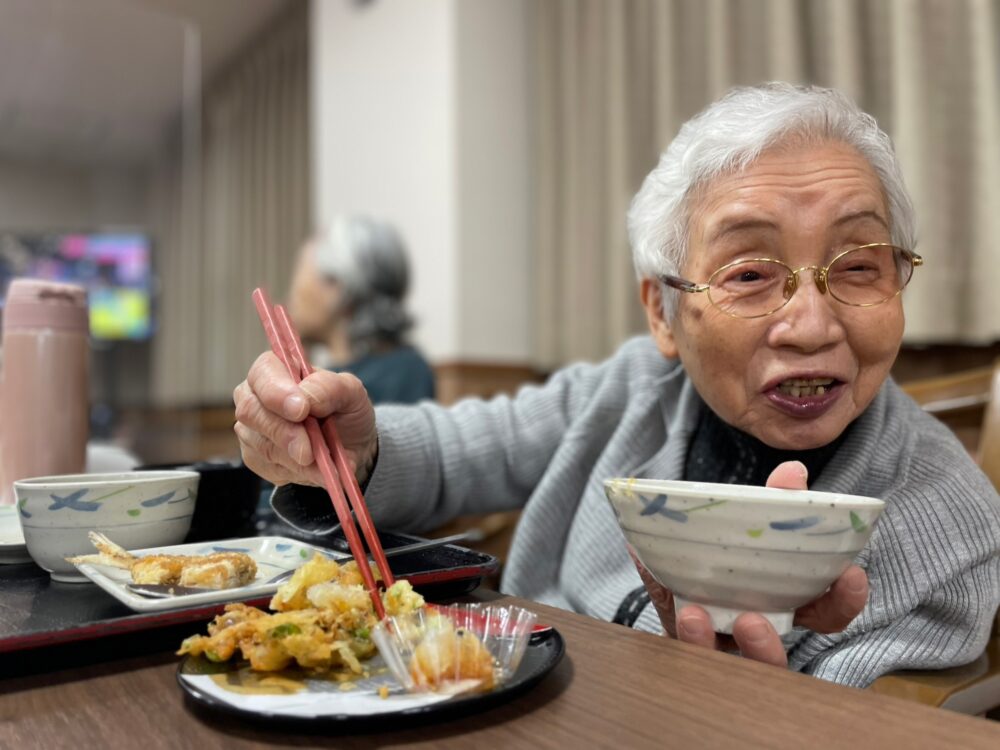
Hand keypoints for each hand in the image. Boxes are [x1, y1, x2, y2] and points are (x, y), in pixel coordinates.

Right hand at [233, 352, 378, 486]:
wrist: (352, 447)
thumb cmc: (346, 412)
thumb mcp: (351, 393)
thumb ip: (330, 387)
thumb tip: (306, 397)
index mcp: (278, 369)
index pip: (263, 373)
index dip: (277, 392)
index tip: (301, 410)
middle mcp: (256, 396)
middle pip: (252, 411)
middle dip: (284, 432)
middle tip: (309, 450)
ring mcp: (252, 427)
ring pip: (260, 443)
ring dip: (294, 458)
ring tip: (322, 461)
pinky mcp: (254, 456)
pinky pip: (266, 466)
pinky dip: (295, 472)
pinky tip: (314, 469)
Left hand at [631, 460, 869, 666]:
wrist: (684, 562)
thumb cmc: (736, 548)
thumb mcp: (755, 525)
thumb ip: (774, 503)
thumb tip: (792, 473)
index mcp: (788, 605)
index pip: (826, 614)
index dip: (843, 600)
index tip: (852, 575)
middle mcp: (758, 633)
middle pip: (774, 662)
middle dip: (766, 648)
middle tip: (751, 620)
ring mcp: (719, 644)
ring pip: (719, 665)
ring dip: (705, 643)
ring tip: (693, 614)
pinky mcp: (683, 643)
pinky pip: (676, 643)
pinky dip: (664, 608)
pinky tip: (655, 582)